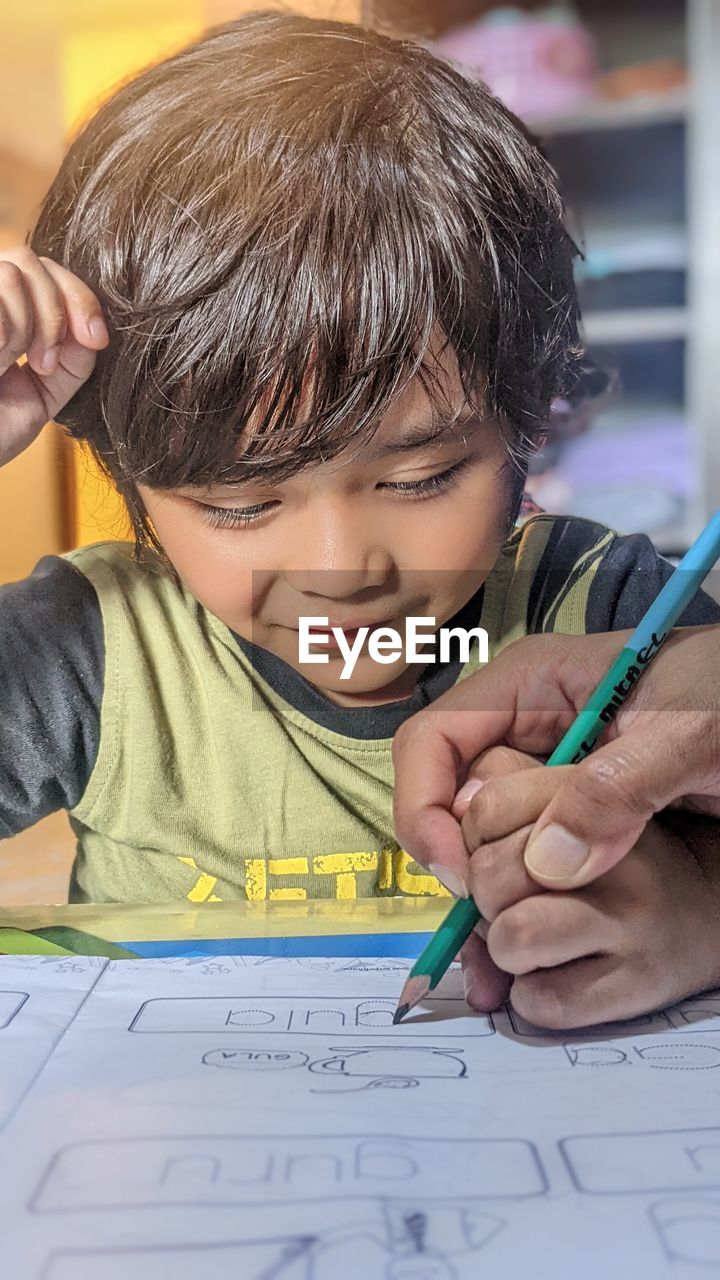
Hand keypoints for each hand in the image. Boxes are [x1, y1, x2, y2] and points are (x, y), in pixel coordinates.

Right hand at [0, 246, 108, 466]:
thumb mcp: (46, 392)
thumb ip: (74, 357)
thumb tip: (93, 328)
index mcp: (5, 308)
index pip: (48, 270)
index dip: (80, 297)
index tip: (95, 339)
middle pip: (31, 262)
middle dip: (54, 314)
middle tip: (44, 365)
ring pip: (11, 274)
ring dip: (25, 328)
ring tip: (8, 366)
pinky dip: (4, 333)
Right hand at [393, 627, 719, 895]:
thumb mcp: (688, 734)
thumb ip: (619, 788)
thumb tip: (545, 864)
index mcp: (531, 682)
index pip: (432, 738)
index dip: (424, 807)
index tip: (460, 872)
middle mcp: (525, 722)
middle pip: (446, 791)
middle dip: (453, 856)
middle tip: (488, 917)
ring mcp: (546, 767)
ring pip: (480, 830)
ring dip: (484, 885)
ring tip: (505, 939)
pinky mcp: (572, 808)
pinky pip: (524, 850)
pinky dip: (519, 894)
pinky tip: (534, 926)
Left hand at [459, 746, 719, 1027]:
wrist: (704, 902)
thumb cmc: (613, 851)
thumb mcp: (564, 795)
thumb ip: (505, 796)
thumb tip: (446, 828)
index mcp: (590, 794)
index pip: (484, 808)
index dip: (470, 836)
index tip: (492, 848)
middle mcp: (617, 855)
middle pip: (487, 876)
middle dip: (482, 894)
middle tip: (510, 898)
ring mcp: (630, 921)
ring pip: (511, 938)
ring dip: (502, 947)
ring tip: (526, 937)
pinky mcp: (639, 985)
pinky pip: (540, 1002)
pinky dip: (529, 996)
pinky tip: (552, 973)